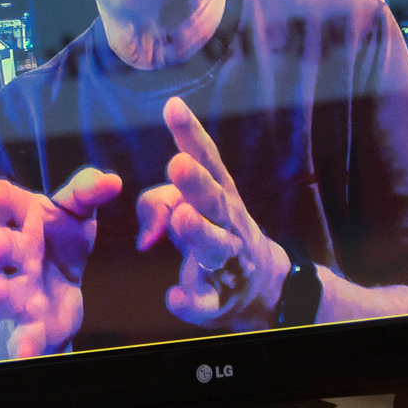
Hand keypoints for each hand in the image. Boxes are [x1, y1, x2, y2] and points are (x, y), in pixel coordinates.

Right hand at [0, 168, 122, 357]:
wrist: (60, 288)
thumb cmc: (61, 240)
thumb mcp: (75, 212)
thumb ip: (87, 192)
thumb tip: (111, 181)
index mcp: (22, 221)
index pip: (5, 204)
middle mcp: (15, 257)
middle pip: (1, 251)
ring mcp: (19, 295)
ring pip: (3, 296)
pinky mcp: (30, 329)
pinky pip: (23, 340)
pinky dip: (23, 347)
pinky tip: (27, 351)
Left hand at [134, 97, 290, 331]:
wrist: (262, 286)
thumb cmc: (216, 233)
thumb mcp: (190, 209)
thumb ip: (159, 204)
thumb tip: (145, 227)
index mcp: (221, 194)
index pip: (207, 159)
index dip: (191, 133)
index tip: (173, 106)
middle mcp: (228, 222)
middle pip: (213, 199)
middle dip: (196, 182)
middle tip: (178, 164)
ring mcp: (228, 259)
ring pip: (214, 245)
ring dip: (198, 232)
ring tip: (182, 219)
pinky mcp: (221, 297)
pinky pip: (205, 299)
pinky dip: (190, 300)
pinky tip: (172, 298)